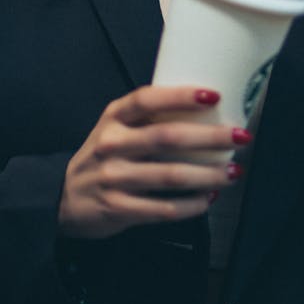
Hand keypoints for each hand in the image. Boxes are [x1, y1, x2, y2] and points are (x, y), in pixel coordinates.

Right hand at [57, 85, 247, 238]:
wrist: (62, 197)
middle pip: (168, 137)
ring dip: (208, 174)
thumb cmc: (102, 156)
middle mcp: (112, 143)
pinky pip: (163, 209)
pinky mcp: (118, 208)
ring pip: (171, 175)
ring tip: (232, 172)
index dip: (181, 96)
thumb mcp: (114, 127)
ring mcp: (114, 177)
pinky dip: (190, 205)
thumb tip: (203, 111)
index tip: (213, 94)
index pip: (147, 99)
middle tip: (241, 137)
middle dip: (210, 137)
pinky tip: (207, 199)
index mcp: (114, 117)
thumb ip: (146, 118)